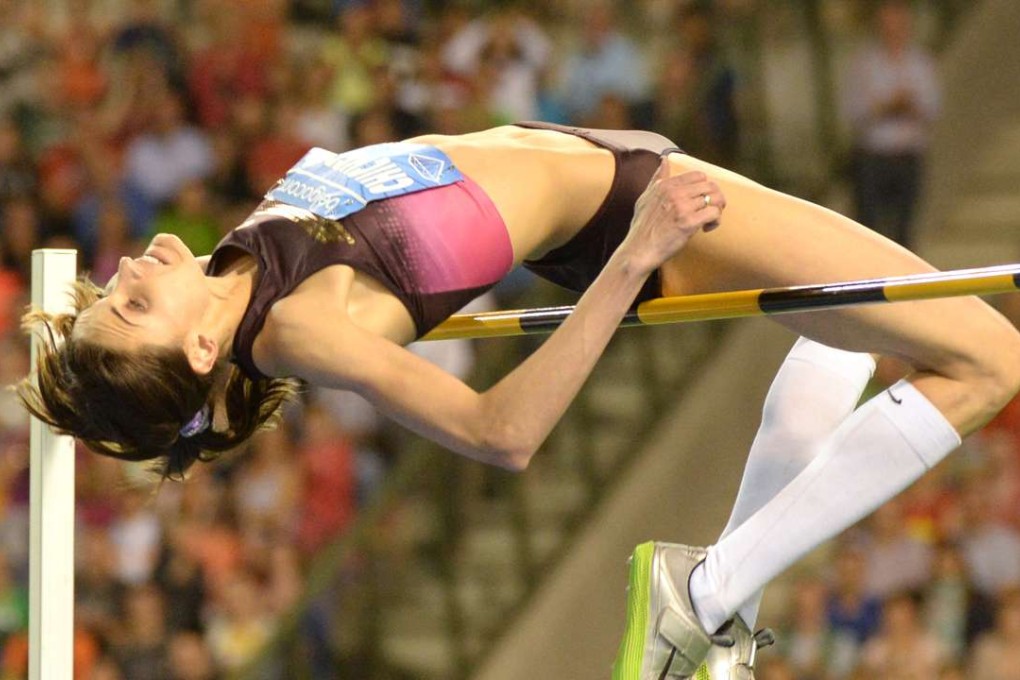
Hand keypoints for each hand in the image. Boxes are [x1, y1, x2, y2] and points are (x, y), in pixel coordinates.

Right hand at [619, 158, 724, 275]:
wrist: (639, 250)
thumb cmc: (642, 228)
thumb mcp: (645, 198)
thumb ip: (657, 179)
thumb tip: (664, 160)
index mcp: (665, 185)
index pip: (698, 175)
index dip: (704, 187)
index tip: (700, 200)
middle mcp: (674, 192)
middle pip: (710, 185)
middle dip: (715, 197)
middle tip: (710, 210)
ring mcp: (682, 207)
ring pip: (715, 199)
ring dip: (717, 210)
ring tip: (709, 221)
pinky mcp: (688, 222)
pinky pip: (714, 213)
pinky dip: (715, 221)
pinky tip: (706, 228)